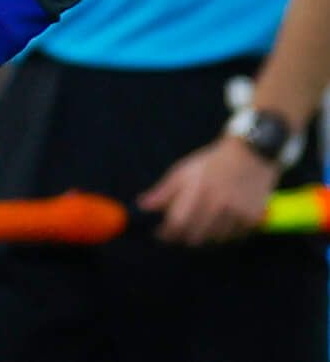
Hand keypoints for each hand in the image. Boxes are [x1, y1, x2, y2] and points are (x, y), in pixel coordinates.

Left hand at [139, 134, 278, 245]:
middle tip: (180, 232)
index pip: (178, 223)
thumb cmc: (211, 164)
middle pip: (196, 236)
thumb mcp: (183, 171)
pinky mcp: (254, 219)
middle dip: (184, 237)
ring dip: (206, 237)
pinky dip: (226, 235)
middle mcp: (218, 203)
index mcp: (197, 190)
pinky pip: (235, 238)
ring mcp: (238, 213)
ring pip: (215, 240)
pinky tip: (223, 222)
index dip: (167, 233)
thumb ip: (163, 192)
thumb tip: (142, 207)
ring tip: (203, 223)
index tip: (160, 234)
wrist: (250, 156)